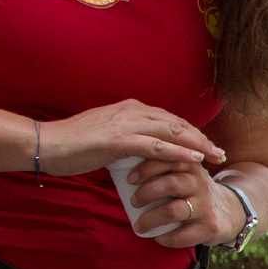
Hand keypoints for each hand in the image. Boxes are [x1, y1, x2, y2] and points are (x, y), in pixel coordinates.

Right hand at [38, 101, 221, 178]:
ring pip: (172, 132)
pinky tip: (195, 160)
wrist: (48, 144)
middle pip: (176, 123)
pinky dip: (179, 152)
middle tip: (219, 153)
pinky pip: (157, 146)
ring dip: (198, 145)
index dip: (190, 132)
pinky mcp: (120, 140)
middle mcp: (132, 111)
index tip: (206, 145)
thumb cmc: (73, 145)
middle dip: (201, 138)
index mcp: (129, 109)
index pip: (168, 119)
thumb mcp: (105, 138)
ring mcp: (126, 124)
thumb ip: (126, 140)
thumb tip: (140, 154)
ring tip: (216, 157)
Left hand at [120, 158, 247, 246]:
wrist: (229, 212)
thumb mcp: (186, 171)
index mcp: (192, 166)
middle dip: (146, 194)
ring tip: (139, 226)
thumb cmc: (194, 190)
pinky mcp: (210, 227)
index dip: (146, 169)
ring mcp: (206, 206)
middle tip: (133, 202)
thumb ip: (165, 162)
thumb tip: (125, 158)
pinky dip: (167, 238)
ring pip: (173, 210)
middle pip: (170, 184)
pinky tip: (158, 238)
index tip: (130, 179)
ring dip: (151, 219)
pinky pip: (183, 235)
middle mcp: (200, 183)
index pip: (168, 160)